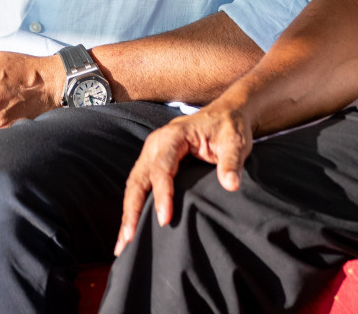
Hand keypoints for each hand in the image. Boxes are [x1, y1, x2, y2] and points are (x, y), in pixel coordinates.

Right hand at [114, 100, 253, 256]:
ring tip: (122, 242)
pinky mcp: (153, 162)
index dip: (162, 194)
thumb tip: (231, 185)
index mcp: (174, 136)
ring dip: (127, 212)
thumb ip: (231, 162)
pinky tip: (130, 227)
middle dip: (131, 209)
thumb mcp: (235, 141)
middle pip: (139, 178)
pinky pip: (139, 185)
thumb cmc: (229, 127)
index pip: (162, 168)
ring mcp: (152, 153)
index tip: (164, 219)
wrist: (225, 114)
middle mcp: (157, 144)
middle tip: (128, 239)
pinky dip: (133, 206)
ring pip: (134, 184)